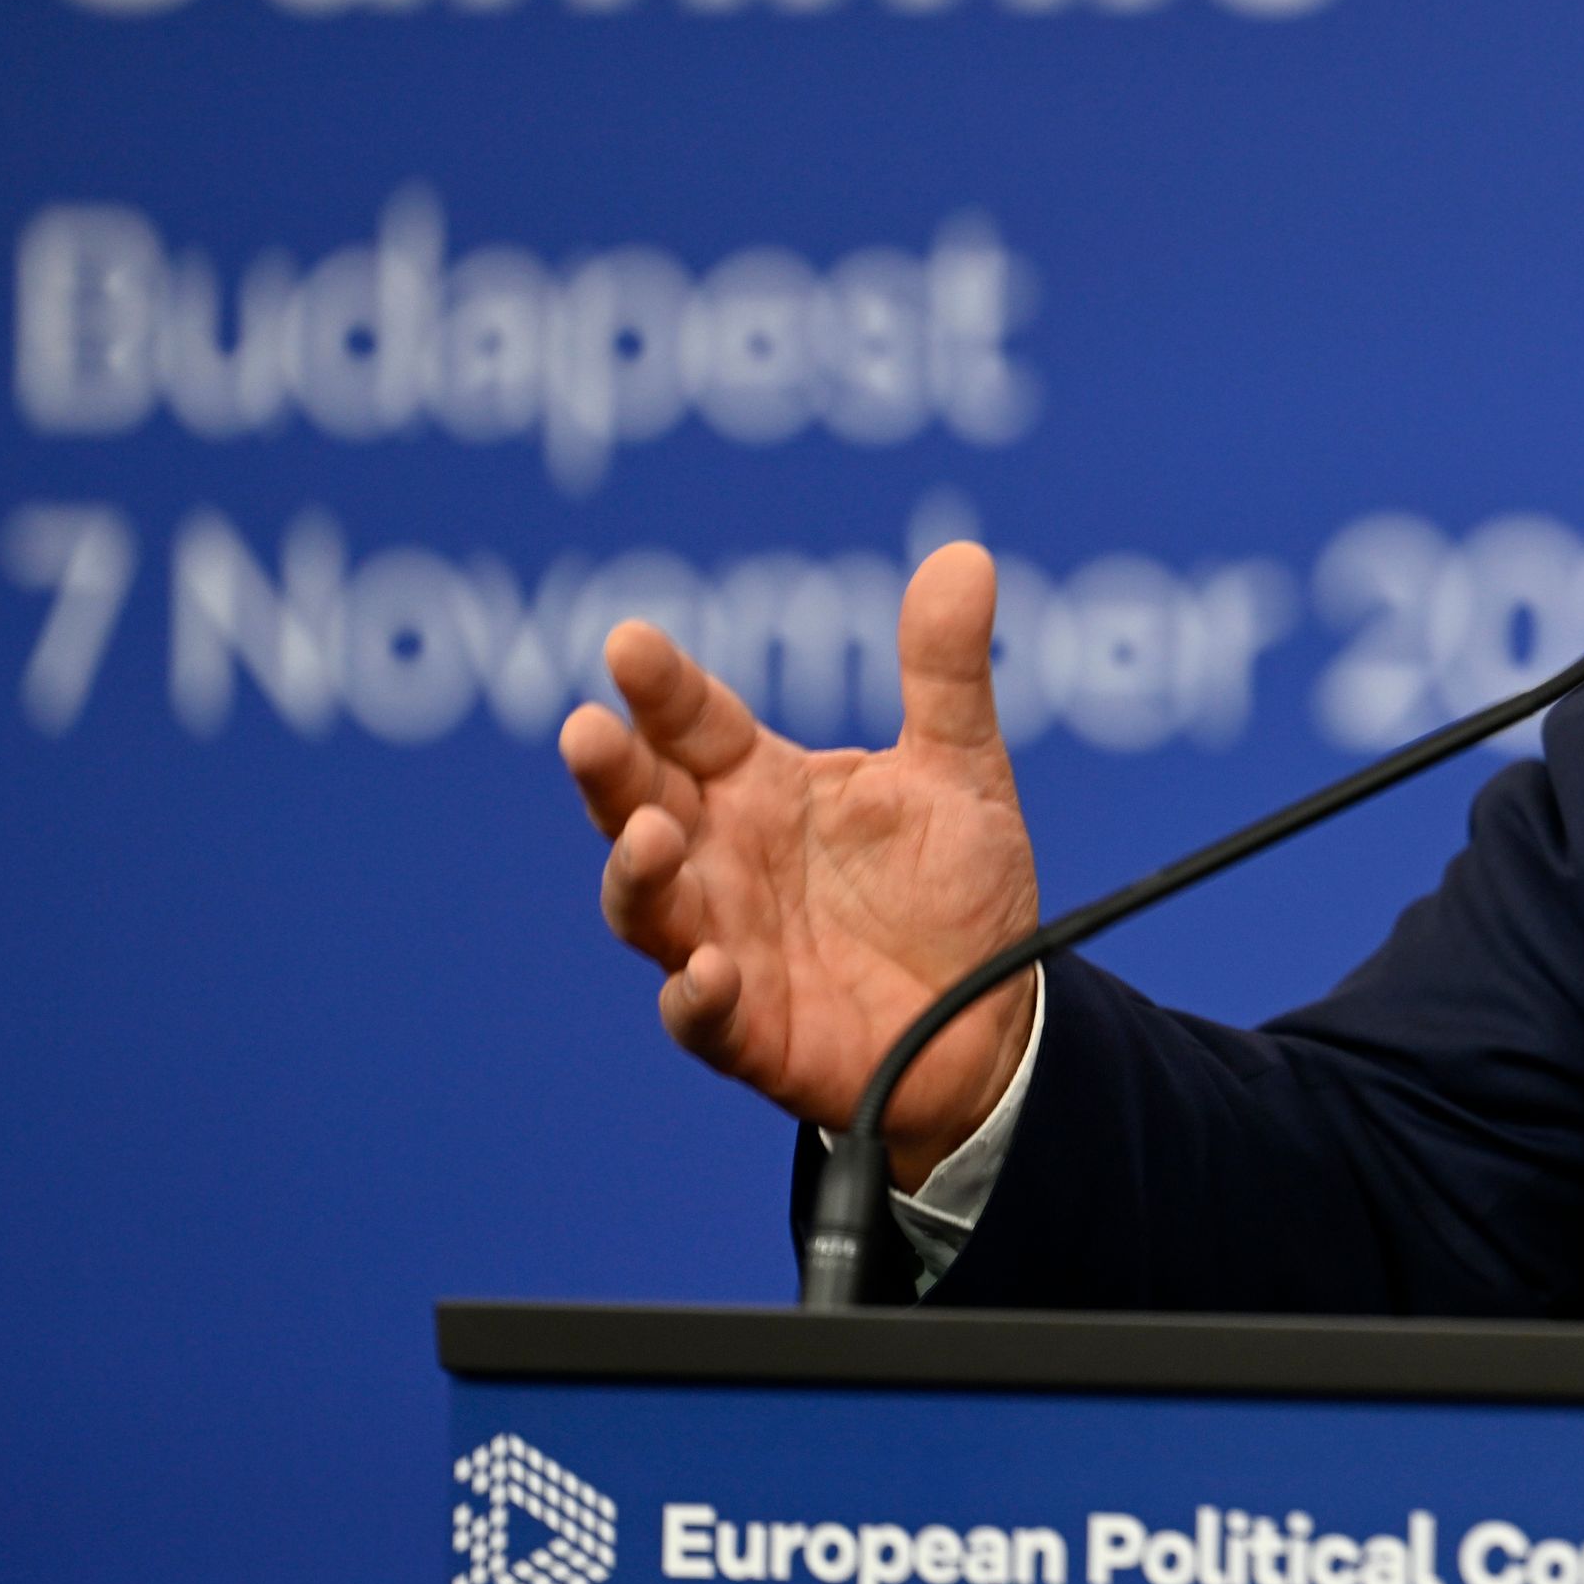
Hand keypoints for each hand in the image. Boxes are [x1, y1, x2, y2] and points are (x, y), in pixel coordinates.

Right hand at [561, 543, 1041, 1188]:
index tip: (629, 642)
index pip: (691, 723)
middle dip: (609, 771)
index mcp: (758, 785)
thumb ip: (945, 673)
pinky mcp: (752, 1030)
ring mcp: (726, 943)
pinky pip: (704, 1018)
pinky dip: (697, 996)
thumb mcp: (961, 769)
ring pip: (646, 907)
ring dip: (639, 873)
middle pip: (639, 805)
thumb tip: (965, 553)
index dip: (659, 685)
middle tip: (589, 731)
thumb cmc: (954, 886)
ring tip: (656, 837)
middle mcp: (722, 858)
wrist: (994, 1017)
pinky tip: (708, 970)